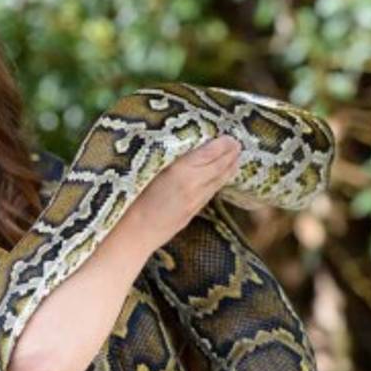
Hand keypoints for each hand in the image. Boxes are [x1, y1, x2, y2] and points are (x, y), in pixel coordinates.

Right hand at [123, 135, 240, 250]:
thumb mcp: (147, 170)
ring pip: (217, 182)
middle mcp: (192, 186)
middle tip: (238, 143)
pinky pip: (210, 193)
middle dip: (230, 155)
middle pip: (218, 168)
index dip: (221, 145)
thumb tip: (183, 148)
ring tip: (237, 158)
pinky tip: (221, 178)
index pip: (208, 154)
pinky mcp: (191, 213)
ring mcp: (194, 202)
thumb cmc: (131, 199)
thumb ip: (169, 159)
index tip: (230, 136)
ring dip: (229, 169)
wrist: (133, 234)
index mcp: (180, 171)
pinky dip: (219, 182)